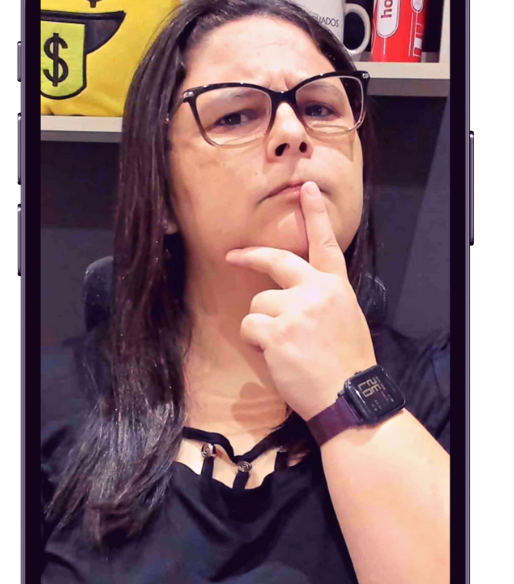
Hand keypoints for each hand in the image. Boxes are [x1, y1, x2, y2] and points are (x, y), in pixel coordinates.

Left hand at [225, 181, 377, 421]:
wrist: (348, 394)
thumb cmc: (347, 364)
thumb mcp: (347, 320)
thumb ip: (323, 300)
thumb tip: (300, 296)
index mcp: (336, 287)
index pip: (324, 244)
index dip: (314, 215)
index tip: (306, 189)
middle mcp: (315, 291)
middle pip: (277, 261)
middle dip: (252, 257)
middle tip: (234, 256)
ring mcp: (295, 309)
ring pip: (258, 304)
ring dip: (261, 325)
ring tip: (282, 347)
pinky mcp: (277, 331)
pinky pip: (249, 326)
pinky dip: (255, 342)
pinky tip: (274, 356)